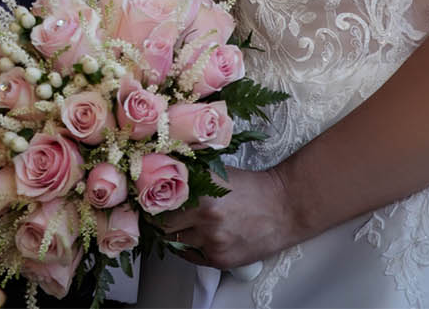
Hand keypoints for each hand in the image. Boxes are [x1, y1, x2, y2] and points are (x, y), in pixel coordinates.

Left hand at [155, 165, 304, 268]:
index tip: (145, 201)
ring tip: (183, 223)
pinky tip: (197, 235)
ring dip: (175, 233)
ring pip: (175, 241)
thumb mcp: (215, 173)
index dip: (148, 202)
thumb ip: (188, 174)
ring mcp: (212, 241)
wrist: (284, 207)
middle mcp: (205, 217)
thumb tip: (158, 170)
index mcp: (200, 192)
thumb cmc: (251, 188)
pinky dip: (190, 247)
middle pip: (161, 225)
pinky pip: (190, 256)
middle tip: (157, 214)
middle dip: (158, 219)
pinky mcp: (220, 259)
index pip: (156, 203)